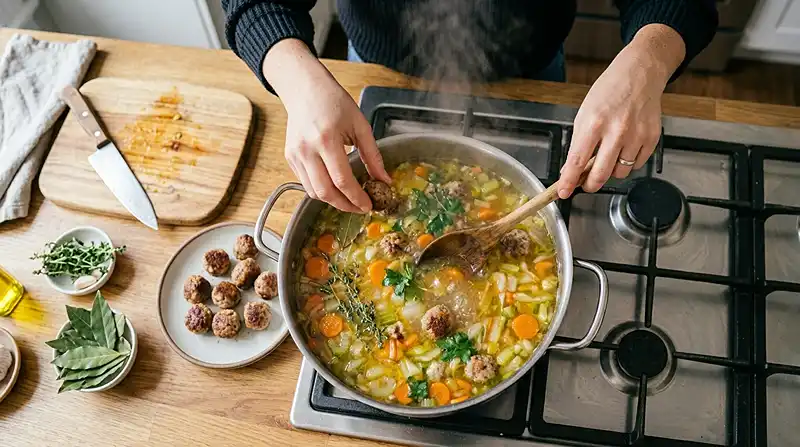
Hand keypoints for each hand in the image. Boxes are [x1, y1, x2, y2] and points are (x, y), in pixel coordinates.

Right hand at [263, 39, 391, 212]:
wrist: (304, 89)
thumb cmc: (334, 102)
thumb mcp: (360, 125)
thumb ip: (372, 155)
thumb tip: (384, 180)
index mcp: (326, 140)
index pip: (342, 180)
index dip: (357, 198)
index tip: (369, 205)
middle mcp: (307, 150)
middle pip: (325, 192)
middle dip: (345, 206)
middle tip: (360, 208)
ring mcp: (295, 155)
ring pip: (313, 192)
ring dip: (332, 201)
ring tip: (350, 199)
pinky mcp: (290, 158)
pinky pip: (306, 183)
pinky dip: (321, 190)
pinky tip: (335, 186)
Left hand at [558, 24, 685, 198]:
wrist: (640, 74)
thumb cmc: (609, 91)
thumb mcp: (584, 114)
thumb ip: (578, 143)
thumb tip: (570, 169)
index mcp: (594, 123)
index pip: (577, 161)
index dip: (569, 181)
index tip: (563, 193)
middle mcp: (616, 131)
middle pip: (600, 174)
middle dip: (590, 185)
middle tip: (586, 184)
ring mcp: (636, 136)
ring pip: (619, 173)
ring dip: (610, 172)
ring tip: (607, 157)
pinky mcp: (652, 138)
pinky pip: (636, 165)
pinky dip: (627, 163)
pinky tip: (624, 149)